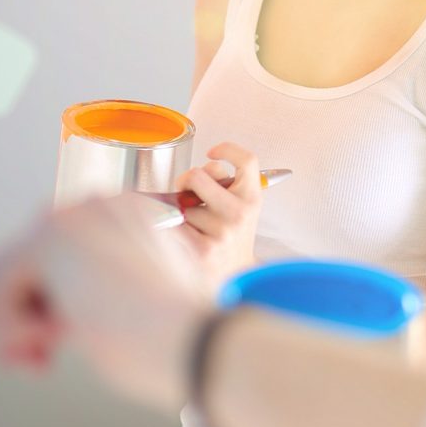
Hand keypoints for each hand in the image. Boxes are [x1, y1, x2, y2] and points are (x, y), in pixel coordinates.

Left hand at [0, 195, 211, 408]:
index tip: (36, 325)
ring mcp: (71, 217)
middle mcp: (96, 203)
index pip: (63, 242)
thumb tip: (50, 313)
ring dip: (16, 322)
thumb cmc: (178, 331)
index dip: (41, 286)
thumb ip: (102, 289)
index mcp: (128, 210)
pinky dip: (11, 329)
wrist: (192, 338)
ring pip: (10, 271)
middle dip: (23, 305)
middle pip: (29, 249)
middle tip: (37, 353)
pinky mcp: (47, 242)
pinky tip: (44, 352)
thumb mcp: (143, 297)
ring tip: (43, 357)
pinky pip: (0, 288)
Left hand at [174, 142, 262, 288]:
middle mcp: (239, 213)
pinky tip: (186, 237)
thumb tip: (190, 177)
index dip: (228, 149)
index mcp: (252, 197)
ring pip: (182, 204)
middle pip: (197, 175)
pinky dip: (172, 228)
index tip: (212, 153)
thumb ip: (223, 185)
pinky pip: (173, 224)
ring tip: (195, 228)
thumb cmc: (232, 237)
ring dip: (182, 213)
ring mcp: (221, 232)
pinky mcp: (202, 250)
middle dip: (185, 180)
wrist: (235, 277)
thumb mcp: (241, 207)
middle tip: (185, 191)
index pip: (247, 160)